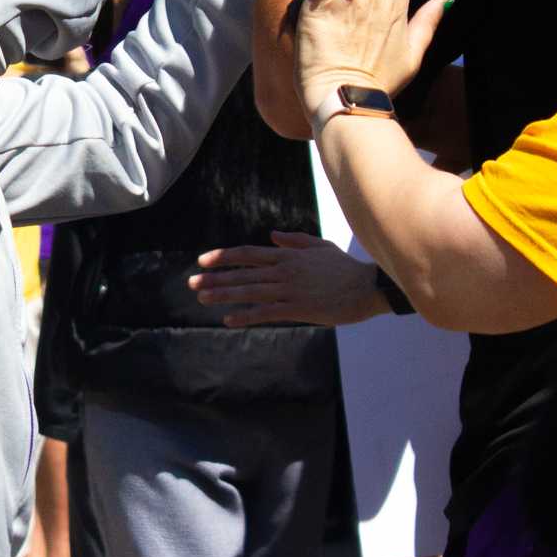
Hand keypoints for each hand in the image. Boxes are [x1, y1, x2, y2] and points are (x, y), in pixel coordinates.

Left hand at [190, 231, 385, 326]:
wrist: (366, 287)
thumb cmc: (344, 268)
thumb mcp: (319, 247)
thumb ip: (294, 241)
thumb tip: (271, 236)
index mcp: (288, 255)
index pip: (248, 254)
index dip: (223, 257)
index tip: (203, 261)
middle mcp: (284, 271)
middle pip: (243, 274)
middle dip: (214, 279)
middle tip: (191, 283)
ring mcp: (290, 290)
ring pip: (250, 292)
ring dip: (224, 296)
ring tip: (202, 298)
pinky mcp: (299, 308)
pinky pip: (266, 313)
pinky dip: (246, 316)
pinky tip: (229, 320)